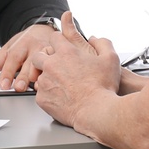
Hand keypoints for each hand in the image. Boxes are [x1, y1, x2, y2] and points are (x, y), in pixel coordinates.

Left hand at [0, 21, 61, 91]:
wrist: (44, 29)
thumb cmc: (25, 42)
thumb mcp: (8, 49)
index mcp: (19, 45)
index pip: (11, 58)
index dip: (7, 72)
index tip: (4, 85)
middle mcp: (33, 47)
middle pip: (27, 61)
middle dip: (22, 75)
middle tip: (18, 87)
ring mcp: (47, 50)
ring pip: (43, 62)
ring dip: (38, 74)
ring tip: (35, 87)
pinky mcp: (60, 54)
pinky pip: (58, 63)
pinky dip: (54, 72)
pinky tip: (51, 81)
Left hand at [32, 13, 120, 129]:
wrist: (96, 111)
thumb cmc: (103, 86)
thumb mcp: (110, 59)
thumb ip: (103, 43)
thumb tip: (94, 39)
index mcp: (66, 52)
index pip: (54, 37)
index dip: (59, 41)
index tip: (62, 47)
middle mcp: (51, 64)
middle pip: (38, 55)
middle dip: (44, 59)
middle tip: (54, 66)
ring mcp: (45, 81)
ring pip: (38, 75)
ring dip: (46, 78)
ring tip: (59, 85)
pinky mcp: (42, 98)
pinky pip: (40, 93)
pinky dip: (47, 94)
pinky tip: (59, 97)